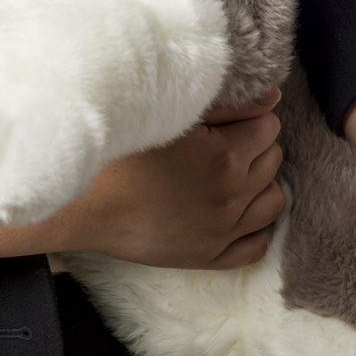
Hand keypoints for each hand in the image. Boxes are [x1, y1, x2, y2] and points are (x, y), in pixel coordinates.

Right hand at [51, 86, 285, 267]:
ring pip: (273, 201)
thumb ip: (225, 104)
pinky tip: (234, 208)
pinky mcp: (209, 258)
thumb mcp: (169, 114)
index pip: (268, 126)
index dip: (247, 115)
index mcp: (225, 159)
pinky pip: (257, 245)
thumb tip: (272, 97)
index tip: (222, 117)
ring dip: (259, 181)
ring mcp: (224, 233)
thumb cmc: (119, 150)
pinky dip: (254, 225)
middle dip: (254, 144)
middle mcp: (233, 198)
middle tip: (221, 138)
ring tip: (229, 170)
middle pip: (273, 159)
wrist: (82, 203)